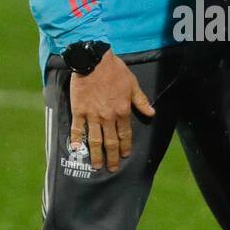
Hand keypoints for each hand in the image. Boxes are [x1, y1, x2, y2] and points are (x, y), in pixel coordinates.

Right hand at [67, 51, 154, 171]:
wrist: (93, 60)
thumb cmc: (115, 70)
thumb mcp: (132, 84)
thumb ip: (141, 101)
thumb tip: (152, 113)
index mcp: (122, 111)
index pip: (125, 134)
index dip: (125, 146)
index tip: (126, 155)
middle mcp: (108, 117)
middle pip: (111, 142)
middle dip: (112, 157)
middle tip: (112, 168)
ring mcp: (92, 115)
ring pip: (95, 140)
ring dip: (96, 155)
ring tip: (97, 166)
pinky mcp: (79, 110)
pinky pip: (78, 129)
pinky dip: (77, 140)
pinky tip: (77, 150)